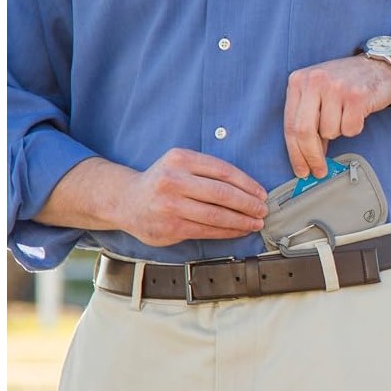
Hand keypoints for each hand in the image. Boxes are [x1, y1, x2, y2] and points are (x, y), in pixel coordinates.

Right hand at [123, 149, 268, 245]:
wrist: (127, 201)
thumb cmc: (161, 182)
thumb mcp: (179, 164)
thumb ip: (206, 170)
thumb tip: (248, 188)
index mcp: (179, 159)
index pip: (223, 170)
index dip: (247, 183)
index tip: (261, 193)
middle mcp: (173, 180)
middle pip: (222, 193)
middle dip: (248, 204)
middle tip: (263, 210)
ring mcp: (170, 205)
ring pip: (216, 215)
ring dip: (241, 221)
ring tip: (255, 223)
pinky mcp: (170, 227)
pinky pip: (207, 230)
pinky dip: (227, 232)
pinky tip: (239, 231)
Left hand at [284, 55, 390, 177]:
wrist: (378, 68)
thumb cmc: (344, 85)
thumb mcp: (317, 95)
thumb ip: (307, 121)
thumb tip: (305, 159)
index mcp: (298, 81)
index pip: (290, 125)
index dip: (295, 153)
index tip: (301, 171)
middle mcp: (314, 81)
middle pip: (304, 132)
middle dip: (311, 156)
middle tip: (319, 171)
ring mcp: (335, 87)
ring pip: (329, 132)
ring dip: (338, 132)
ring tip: (344, 115)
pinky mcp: (356, 95)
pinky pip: (350, 129)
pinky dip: (353, 128)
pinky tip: (356, 113)